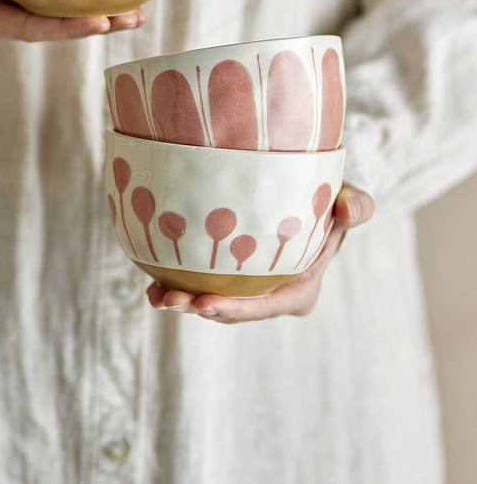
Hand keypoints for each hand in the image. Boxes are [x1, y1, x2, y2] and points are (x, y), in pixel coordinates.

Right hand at [0, 0, 147, 40]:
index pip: (24, 29)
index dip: (62, 30)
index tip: (97, 23)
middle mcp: (2, 21)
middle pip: (52, 30)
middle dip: (93, 27)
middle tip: (130, 18)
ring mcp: (19, 10)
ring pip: (63, 20)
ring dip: (103, 18)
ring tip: (138, 14)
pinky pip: (65, 3)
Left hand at [146, 182, 373, 322]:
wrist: (310, 197)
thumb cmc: (332, 203)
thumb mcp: (350, 202)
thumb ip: (356, 206)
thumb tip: (349, 209)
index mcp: (298, 291)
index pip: (266, 307)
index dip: (237, 309)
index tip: (208, 303)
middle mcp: (269, 296)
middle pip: (233, 310)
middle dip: (201, 309)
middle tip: (171, 301)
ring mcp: (246, 288)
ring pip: (212, 300)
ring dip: (183, 302)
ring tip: (155, 297)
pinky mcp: (227, 274)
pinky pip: (201, 283)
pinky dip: (178, 284)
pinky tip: (151, 284)